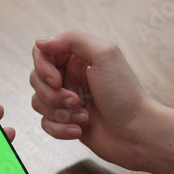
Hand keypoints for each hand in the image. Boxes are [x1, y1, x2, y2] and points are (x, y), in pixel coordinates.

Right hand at [30, 30, 157, 169]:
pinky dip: (60, 128)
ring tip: (83, 117)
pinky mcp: (66, 121)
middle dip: (52, 94)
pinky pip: (45, 123)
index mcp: (78, 58)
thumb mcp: (104, 55)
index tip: (56, 80)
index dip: (43, 67)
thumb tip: (41, 41)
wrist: (137, 133)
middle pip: (36, 78)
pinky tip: (79, 130)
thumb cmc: (125, 95)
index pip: (42, 53)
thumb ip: (72, 40)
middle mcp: (71, 76)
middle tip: (76, 101)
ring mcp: (67, 100)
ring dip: (59, 113)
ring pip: (38, 102)